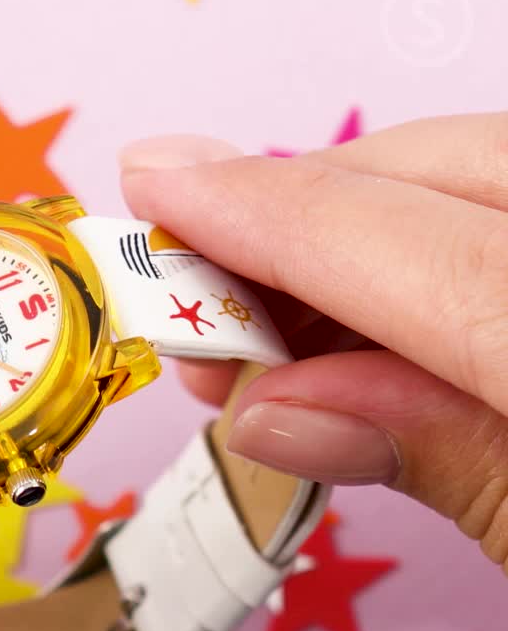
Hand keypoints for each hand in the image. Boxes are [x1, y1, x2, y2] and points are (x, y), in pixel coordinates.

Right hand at [119, 112, 507, 571]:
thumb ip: (437, 458)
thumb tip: (272, 413)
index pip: (401, 244)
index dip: (262, 216)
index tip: (156, 185)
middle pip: (434, 172)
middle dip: (294, 223)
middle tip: (193, 298)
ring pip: (460, 180)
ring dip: (339, 248)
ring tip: (257, 341)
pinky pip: (488, 217)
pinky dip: (409, 263)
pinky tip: (352, 331)